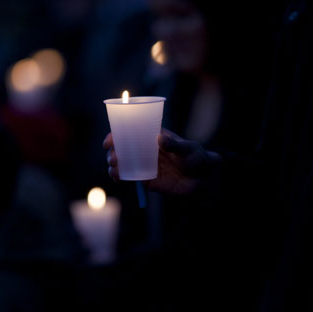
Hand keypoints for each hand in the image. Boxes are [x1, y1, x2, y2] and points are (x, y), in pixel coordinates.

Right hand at [103, 128, 220, 194]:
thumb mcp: (187, 148)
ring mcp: (144, 164)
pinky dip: (119, 177)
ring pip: (122, 163)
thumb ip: (174, 145)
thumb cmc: (196, 157)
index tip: (109, 141)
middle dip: (112, 152)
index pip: (130, 132)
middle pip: (121, 148)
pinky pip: (128, 177)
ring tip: (114, 169)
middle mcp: (145, 149)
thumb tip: (160, 139)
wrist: (203, 178)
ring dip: (113, 165)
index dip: (115, 134)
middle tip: (113, 158)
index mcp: (152, 136)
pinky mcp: (146, 179)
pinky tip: (116, 179)